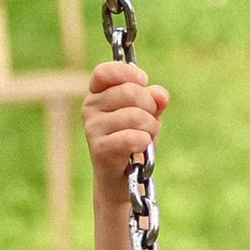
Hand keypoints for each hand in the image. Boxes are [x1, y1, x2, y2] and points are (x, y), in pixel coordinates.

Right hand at [84, 59, 167, 198]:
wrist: (123, 177)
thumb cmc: (133, 139)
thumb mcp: (147, 114)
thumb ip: (154, 99)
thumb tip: (160, 95)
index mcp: (97, 93)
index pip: (104, 72)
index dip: (127, 73)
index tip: (143, 80)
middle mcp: (90, 108)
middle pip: (129, 92)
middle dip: (149, 106)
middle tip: (150, 120)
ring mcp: (92, 128)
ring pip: (135, 115)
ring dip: (150, 127)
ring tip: (146, 136)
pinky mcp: (99, 149)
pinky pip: (131, 137)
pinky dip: (144, 141)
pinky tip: (142, 147)